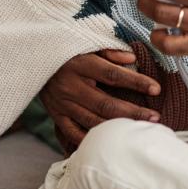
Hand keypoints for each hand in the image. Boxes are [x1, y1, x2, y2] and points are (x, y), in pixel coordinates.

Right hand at [39, 50, 161, 152]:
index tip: (156, 88)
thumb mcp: (86, 44)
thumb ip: (109, 51)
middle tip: (155, 118)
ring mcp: (63, 104)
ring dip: (117, 128)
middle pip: (106, 104)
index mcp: (81, 65)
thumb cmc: (66, 51)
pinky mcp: (56, 116)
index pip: (113, 75)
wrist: (31, 60)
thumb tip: (132, 59)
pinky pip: (74, 133)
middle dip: (133, 112)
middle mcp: (71, 86)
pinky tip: (109, 144)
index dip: (136, 82)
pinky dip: (90, 141)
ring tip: (138, 131)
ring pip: (93, 121)